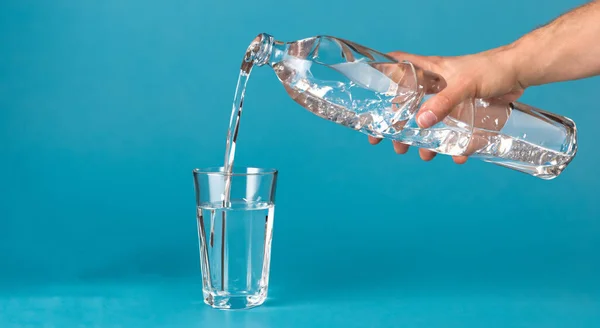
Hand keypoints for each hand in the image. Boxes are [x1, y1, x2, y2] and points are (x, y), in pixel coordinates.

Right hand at [369, 46, 524, 163]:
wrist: (520, 72)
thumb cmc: (491, 68)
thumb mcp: (464, 84)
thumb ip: (443, 102)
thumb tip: (421, 122)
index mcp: (429, 72)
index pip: (398, 68)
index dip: (381, 78)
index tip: (369, 96)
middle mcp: (436, 86)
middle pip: (408, 104)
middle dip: (398, 125)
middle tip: (392, 142)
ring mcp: (450, 101)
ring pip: (430, 123)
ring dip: (425, 141)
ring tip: (424, 155)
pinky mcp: (466, 113)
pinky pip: (456, 133)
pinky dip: (457, 147)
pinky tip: (459, 156)